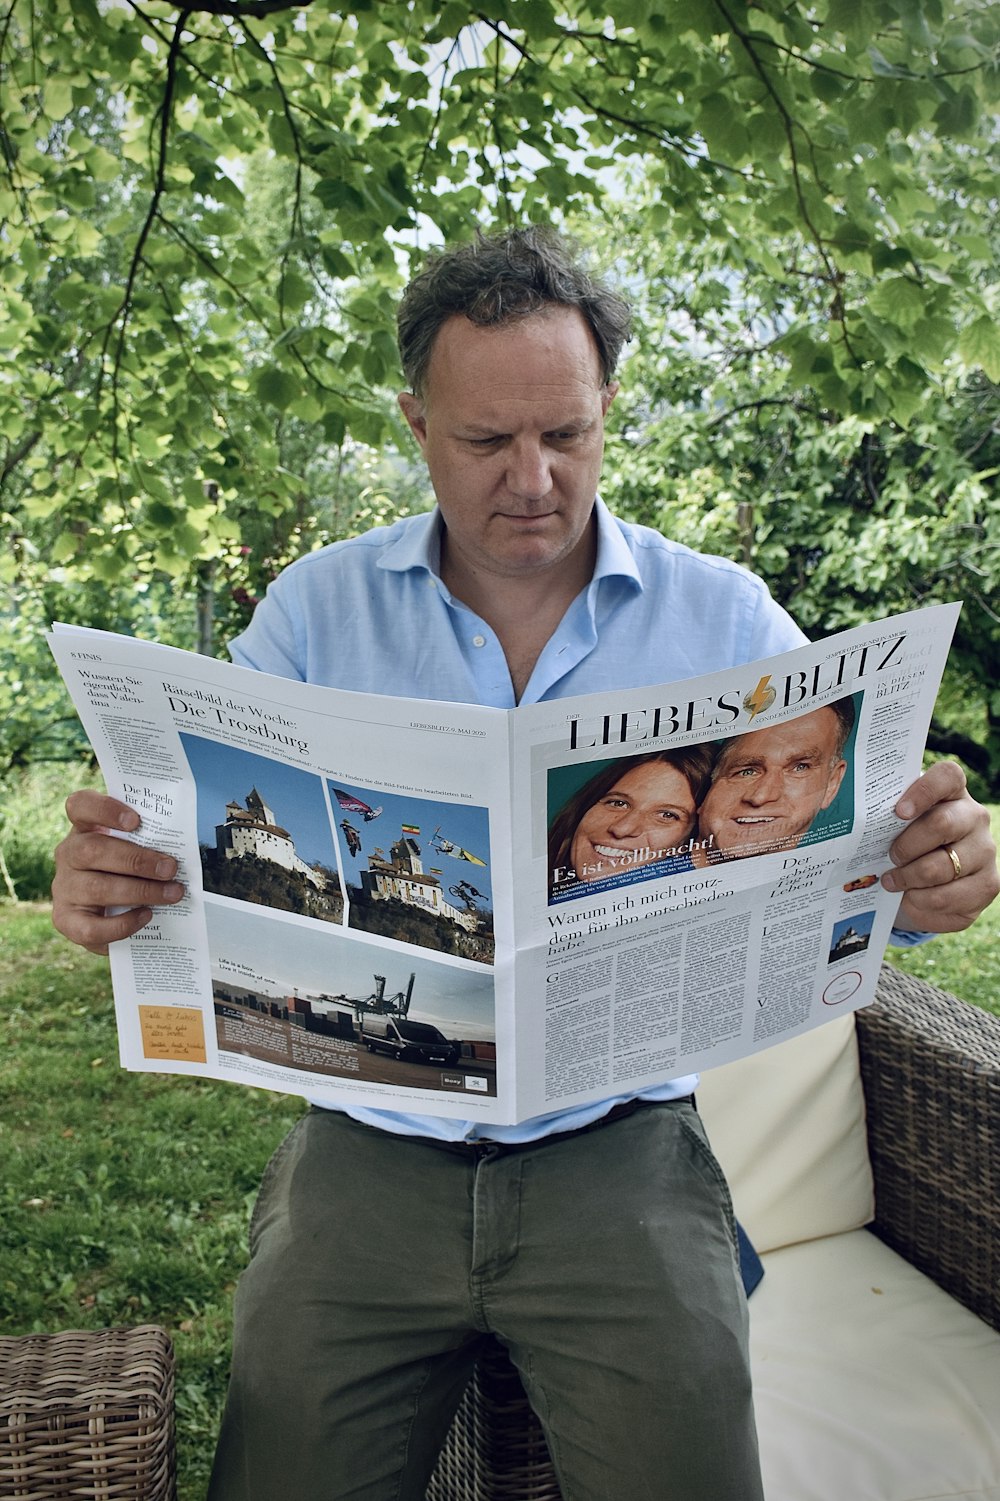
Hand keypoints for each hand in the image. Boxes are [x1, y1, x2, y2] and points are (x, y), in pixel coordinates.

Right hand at [52, 790, 184, 954]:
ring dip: (141, 891)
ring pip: (97, 888)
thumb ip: (148, 842)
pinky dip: (123, 924)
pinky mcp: (66, 920)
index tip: (135, 820)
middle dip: (137, 860)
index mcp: (85, 827)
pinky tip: (146, 916)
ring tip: (172, 893)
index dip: (105, 810)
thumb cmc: (126, 870)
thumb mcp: (133, 848)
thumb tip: (184, 850)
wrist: (104, 912)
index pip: (81, 805)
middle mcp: (69, 854)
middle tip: (170, 868)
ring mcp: (64, 887)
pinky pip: (92, 927)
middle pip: (93, 850)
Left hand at [881, 761, 998, 932]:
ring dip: (909, 878)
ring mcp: (985, 851)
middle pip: (942, 824)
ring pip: (943, 866)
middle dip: (907, 845)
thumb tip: (853, 822)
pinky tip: (909, 898)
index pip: (948, 776)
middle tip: (889, 857)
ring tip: (891, 881)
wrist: (925, 884)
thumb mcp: (895, 827)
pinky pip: (949, 897)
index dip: (923, 791)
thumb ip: (886, 818)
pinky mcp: (987, 884)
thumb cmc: (904, 844)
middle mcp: (975, 817)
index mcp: (952, 792)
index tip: (899, 812)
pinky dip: (921, 901)